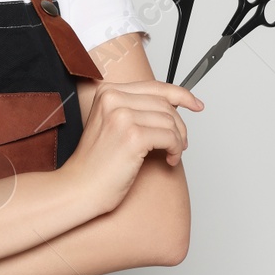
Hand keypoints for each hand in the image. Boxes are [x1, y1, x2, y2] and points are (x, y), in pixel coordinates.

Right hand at [65, 79, 202, 212]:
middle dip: (179, 125)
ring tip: (172, 154)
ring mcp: (122, 116)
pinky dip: (176, 150)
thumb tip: (173, 107)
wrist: (79, 188)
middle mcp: (113, 99)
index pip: (154, 86)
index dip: (180, 94)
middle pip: (165, 104)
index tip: (195, 104)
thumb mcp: (113, 125)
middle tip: (180, 143)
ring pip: (170, 121)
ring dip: (178, 140)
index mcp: (107, 92)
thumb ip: (136, 110)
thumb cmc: (96, 164)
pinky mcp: (133, 136)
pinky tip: (169, 159)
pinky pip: (171, 137)